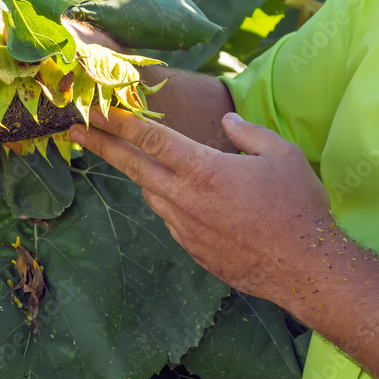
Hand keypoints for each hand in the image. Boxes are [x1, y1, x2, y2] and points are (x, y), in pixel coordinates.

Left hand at [68, 109, 333, 299]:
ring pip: (150, 193)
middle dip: (100, 145)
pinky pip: (169, 217)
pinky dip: (168, 201)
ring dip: (140, 174)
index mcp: (203, 169)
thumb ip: (248, 133)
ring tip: (131, 158)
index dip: (118, 121)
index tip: (94, 109)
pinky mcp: (190, 248)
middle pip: (131, 166)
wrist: (304, 269)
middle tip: (74, 130)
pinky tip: (180, 196)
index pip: (150, 138)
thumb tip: (225, 122)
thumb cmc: (298, 207)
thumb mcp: (281, 155)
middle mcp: (185, 198)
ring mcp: (184, 227)